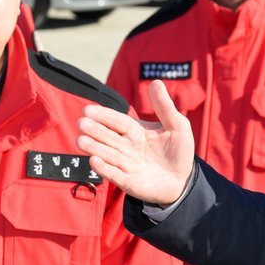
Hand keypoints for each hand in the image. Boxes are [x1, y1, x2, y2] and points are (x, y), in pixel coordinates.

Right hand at [77, 80, 195, 205]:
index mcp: (135, 132)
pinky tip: (94, 161)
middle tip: (81, 123)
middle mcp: (126, 147)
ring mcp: (126, 165)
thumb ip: (165, 107)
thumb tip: (155, 82)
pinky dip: (104, 169)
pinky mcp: (128, 182)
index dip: (104, 115)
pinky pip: (115, 175)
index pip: (117, 121)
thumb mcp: (177, 126)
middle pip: (108, 137)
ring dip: (94, 148)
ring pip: (107, 155)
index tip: (89, 110)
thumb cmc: (179, 151)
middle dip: (94, 130)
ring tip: (81, 141)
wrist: (183, 180)